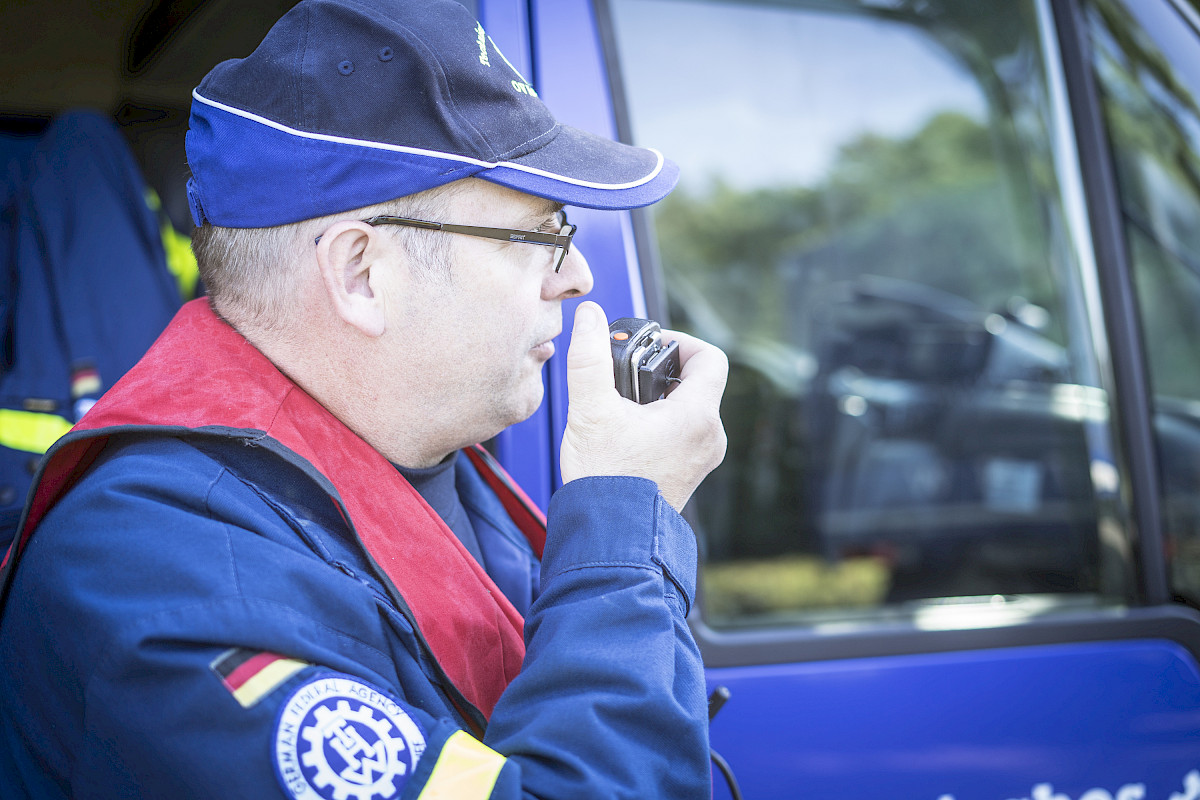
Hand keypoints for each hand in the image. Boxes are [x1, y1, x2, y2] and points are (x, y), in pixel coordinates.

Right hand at [559, 302, 727, 511]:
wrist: (610, 537)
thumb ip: (589, 358)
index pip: (710, 357)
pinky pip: (682, 435)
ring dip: (659, 399)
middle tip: (627, 376)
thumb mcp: (590, 410)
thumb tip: (590, 317)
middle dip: (661, 371)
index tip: (649, 347)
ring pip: (689, 410)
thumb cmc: (605, 480)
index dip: (680, 342)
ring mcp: (702, 459)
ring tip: (622, 407)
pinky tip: (626, 433)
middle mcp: (709, 437)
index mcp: (697, 416)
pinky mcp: (688, 474)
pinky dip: (660, 424)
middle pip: (697, 382)